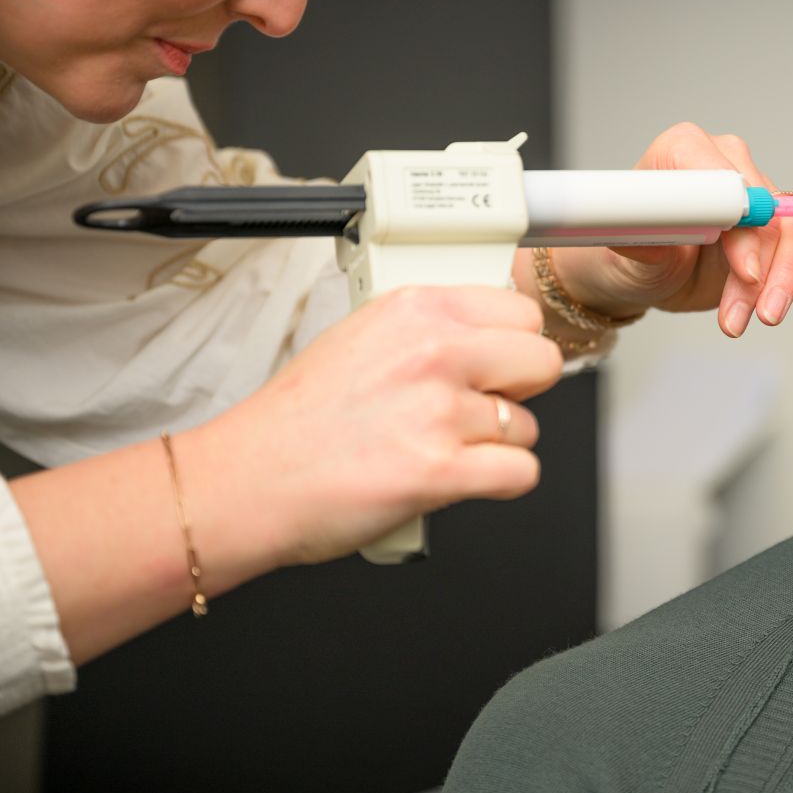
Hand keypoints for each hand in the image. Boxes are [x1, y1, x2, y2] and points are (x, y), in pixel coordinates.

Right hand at [181, 285, 562, 566]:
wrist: (250, 481)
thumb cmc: (298, 420)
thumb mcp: (362, 337)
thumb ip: (427, 330)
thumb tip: (485, 335)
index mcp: (415, 310)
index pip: (521, 312)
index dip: (516, 344)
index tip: (502, 362)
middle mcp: (432, 352)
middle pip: (542, 362)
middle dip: (521, 391)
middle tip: (483, 406)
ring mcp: (438, 412)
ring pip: (528, 425)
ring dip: (497, 444)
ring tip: (446, 447)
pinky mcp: (441, 471)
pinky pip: (521, 472)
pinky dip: (501, 482)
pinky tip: (464, 477)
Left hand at [547, 123, 792, 336]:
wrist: (626, 278)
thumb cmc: (618, 252)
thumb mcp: (623, 245)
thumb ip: (655, 232)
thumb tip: (695, 225)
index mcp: (688, 149)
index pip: (735, 182)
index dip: (745, 229)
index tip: (743, 273)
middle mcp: (727, 166)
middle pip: (773, 212)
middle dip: (770, 270)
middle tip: (754, 314)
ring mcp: (754, 201)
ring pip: (791, 238)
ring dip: (779, 286)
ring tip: (748, 322)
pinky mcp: (769, 237)